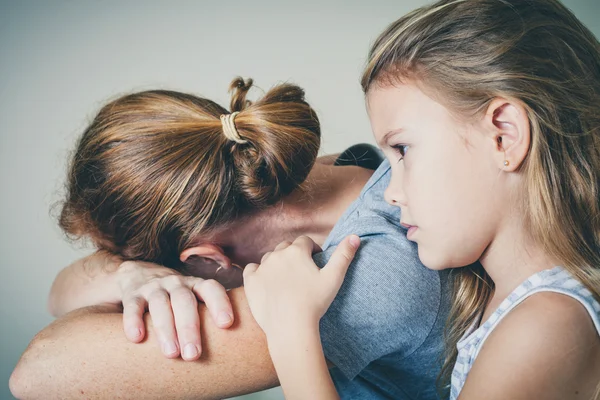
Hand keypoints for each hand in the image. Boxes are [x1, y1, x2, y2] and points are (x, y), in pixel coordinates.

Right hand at [116, 260, 233, 359]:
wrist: (140, 275)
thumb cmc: (177, 298)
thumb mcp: (194, 299)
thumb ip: (209, 316)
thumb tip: (235, 346)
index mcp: (196, 285)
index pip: (211, 288)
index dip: (220, 303)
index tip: (227, 323)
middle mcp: (177, 284)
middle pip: (184, 301)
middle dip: (190, 328)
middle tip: (194, 355)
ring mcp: (154, 287)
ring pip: (160, 304)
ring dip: (166, 329)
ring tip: (171, 354)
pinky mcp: (133, 294)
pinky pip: (133, 306)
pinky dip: (134, 321)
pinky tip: (137, 338)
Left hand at [243, 235, 359, 338]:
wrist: (290, 326)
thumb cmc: (314, 303)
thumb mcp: (334, 278)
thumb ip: (344, 255)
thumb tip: (355, 237)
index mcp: (297, 251)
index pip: (305, 241)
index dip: (312, 250)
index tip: (316, 261)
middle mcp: (277, 255)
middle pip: (286, 247)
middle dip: (294, 254)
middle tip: (301, 272)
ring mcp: (262, 268)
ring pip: (270, 258)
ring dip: (277, 263)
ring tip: (285, 279)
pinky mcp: (251, 282)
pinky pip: (251, 269)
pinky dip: (258, 272)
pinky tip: (265, 281)